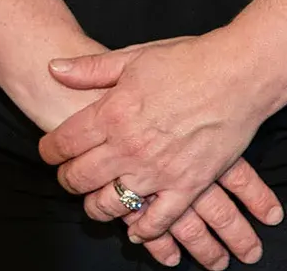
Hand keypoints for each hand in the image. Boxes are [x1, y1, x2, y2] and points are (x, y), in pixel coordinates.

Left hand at [38, 37, 283, 261]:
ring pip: (112, 203)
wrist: (237, 76)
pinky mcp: (188, 185)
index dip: (50, 151)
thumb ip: (89, 69)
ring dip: (97, 207)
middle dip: (67, 181)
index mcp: (110, 112)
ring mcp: (158, 170)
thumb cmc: (185, 61)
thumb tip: (53, 68)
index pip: (63, 142)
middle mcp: (128, 146)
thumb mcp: (131, 57)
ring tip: (95, 203)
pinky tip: (135, 229)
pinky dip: (144, 230)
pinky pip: (159, 220)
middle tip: (68, 179)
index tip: (49, 153)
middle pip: (81, 177)